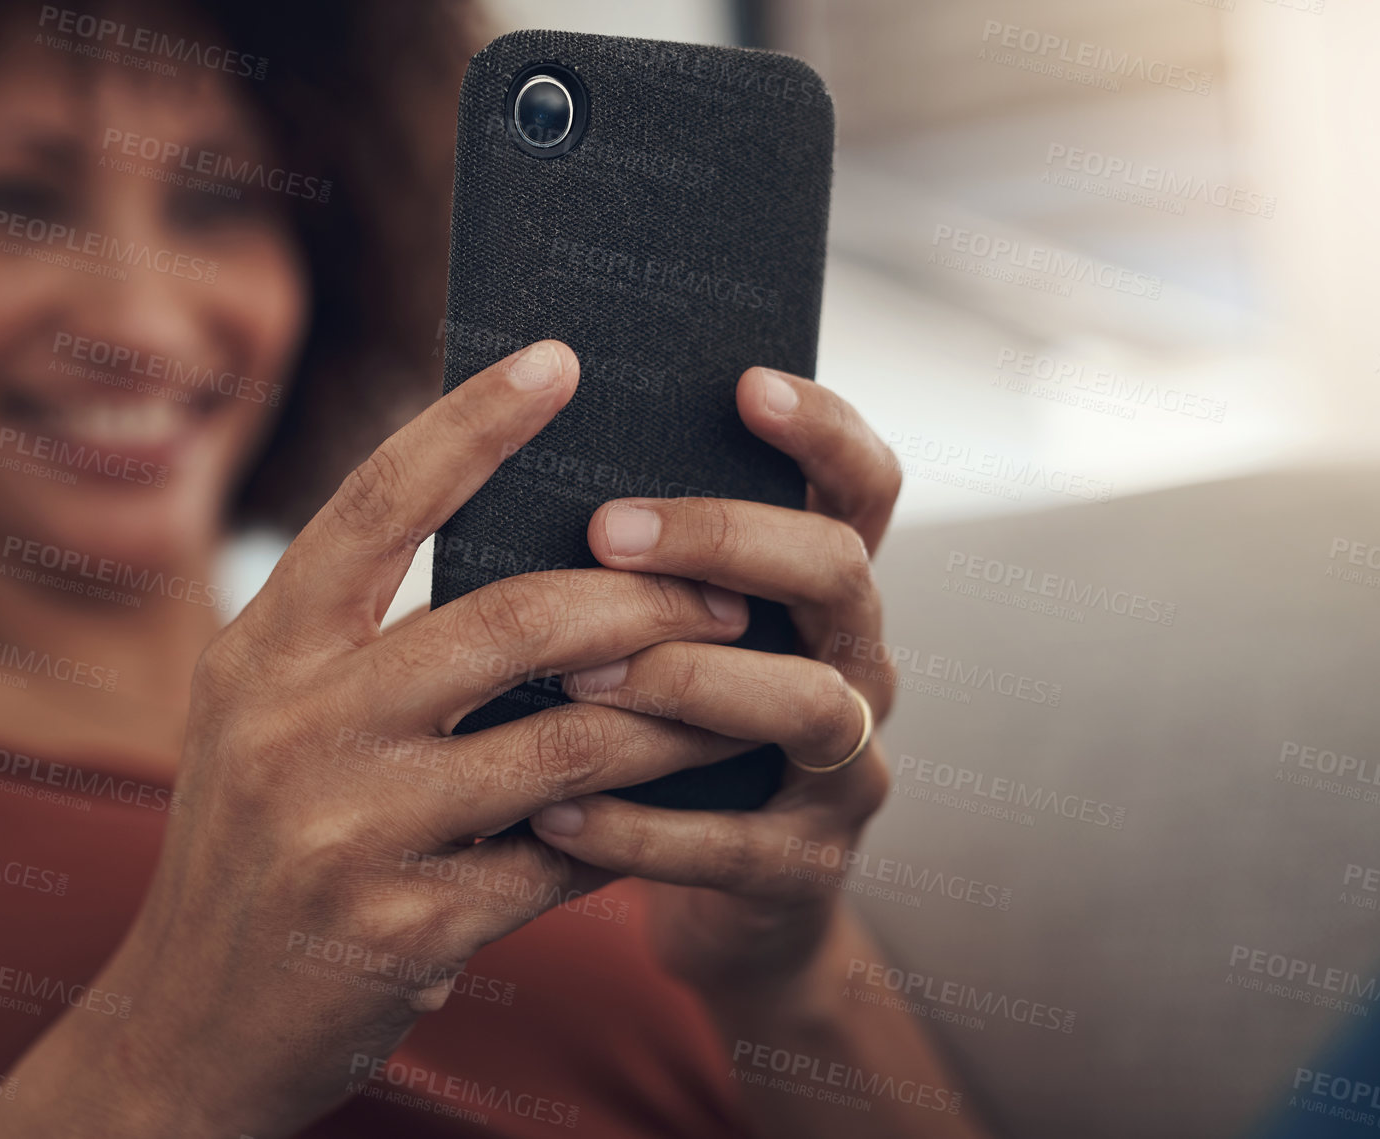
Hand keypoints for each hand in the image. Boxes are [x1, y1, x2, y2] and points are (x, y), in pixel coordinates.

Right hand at [111, 341, 761, 1135]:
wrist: (190, 1025)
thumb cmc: (253, 843)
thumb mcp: (265, 716)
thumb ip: (357, 637)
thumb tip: (528, 558)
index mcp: (262, 650)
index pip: (377, 505)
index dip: (472, 425)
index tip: (559, 359)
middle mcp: (295, 727)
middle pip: (510, 621)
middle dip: (642, 596)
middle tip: (726, 585)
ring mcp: (348, 831)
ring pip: (565, 747)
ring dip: (672, 720)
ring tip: (735, 693)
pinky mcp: (404, 927)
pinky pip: (561, 863)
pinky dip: (629, 834)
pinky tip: (673, 812)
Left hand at [526, 366, 902, 1002]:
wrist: (719, 904)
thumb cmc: (661, 729)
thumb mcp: (666, 634)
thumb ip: (636, 565)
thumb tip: (518, 446)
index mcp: (820, 593)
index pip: (861, 486)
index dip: (822, 430)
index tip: (744, 382)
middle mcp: (855, 665)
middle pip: (837, 570)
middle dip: (723, 540)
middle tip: (605, 529)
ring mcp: (845, 770)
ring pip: (805, 704)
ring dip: (689, 680)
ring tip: (578, 679)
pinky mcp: (805, 868)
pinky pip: (733, 845)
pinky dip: (639, 828)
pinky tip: (551, 813)